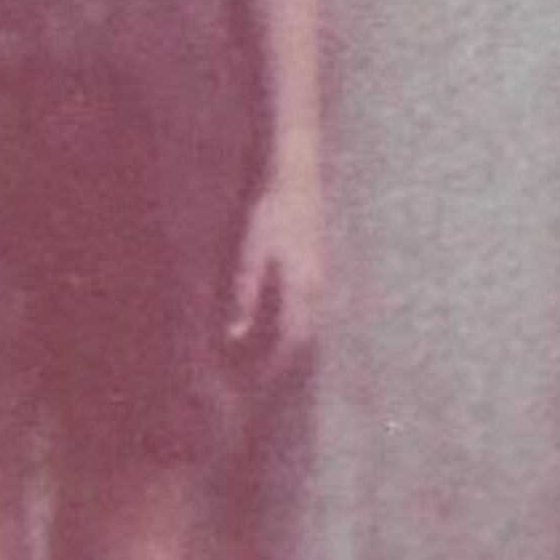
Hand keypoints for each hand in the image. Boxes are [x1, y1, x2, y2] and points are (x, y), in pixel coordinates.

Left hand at [230, 167, 325, 372]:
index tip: (259, 388)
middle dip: (287, 362)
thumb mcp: (251, 250)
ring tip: (272, 364)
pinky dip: (297, 324)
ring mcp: (322, 273)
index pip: (293, 340)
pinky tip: (282, 326)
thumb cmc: (272, 208)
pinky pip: (311, 306)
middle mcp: (318, 284)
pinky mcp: (318, 263)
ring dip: (294, 344)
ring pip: (311, 322)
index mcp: (303, 284)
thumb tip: (237, 335)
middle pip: (306, 336)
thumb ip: (246, 293)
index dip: (277, 367)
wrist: (299, 171)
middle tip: (264, 385)